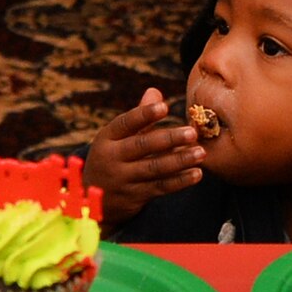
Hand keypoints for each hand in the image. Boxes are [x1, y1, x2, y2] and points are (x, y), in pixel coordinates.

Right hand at [85, 89, 205, 226]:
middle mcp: (112, 158)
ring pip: (154, 168)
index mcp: (107, 138)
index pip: (126, 123)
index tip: (164, 107)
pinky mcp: (134, 197)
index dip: (144, 115)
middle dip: (169, 139)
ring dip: (179, 160)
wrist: (92, 200)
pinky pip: (160, 187)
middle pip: (142, 146)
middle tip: (192, 133)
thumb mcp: (115, 139)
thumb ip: (138, 118)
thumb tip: (155, 91)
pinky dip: (179, 181)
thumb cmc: (111, 160)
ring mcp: (123, 179)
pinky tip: (196, 174)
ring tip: (200, 153)